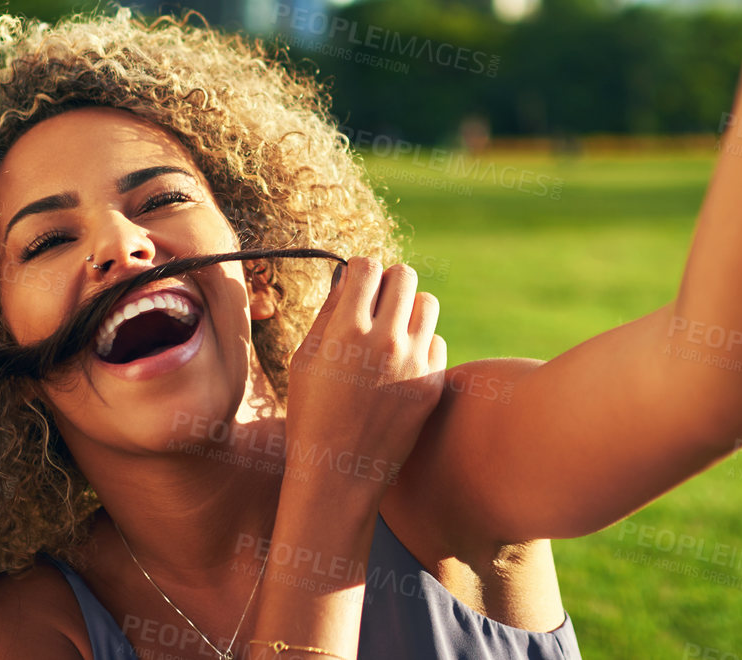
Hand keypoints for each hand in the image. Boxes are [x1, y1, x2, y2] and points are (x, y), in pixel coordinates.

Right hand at [283, 257, 445, 490]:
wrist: (339, 475)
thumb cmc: (311, 416)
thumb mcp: (305, 360)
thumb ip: (328, 313)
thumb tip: (347, 279)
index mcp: (347, 329)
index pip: (368, 266)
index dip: (360, 270)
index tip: (356, 284)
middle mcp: (385, 339)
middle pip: (404, 275)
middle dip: (387, 283)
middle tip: (375, 303)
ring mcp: (414, 362)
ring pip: (427, 303)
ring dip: (408, 309)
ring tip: (390, 331)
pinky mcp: (433, 384)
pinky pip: (436, 341)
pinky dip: (421, 344)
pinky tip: (400, 364)